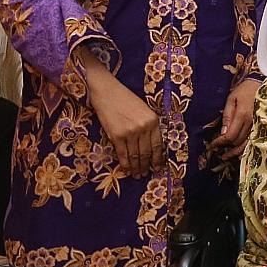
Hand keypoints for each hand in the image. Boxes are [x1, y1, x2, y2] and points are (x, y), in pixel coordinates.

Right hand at [81, 55, 164, 176]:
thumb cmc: (126, 100)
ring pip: (135, 155)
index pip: (158, 145)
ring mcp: (130, 132)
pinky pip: (123, 154)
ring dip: (136, 167)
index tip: (158, 167)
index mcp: (153, 121)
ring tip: (137, 174)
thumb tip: (151, 146)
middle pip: (147, 152)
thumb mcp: (145, 111)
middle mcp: (144, 128)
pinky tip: (127, 169)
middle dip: (147, 165)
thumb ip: (149, 126)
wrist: (108, 92)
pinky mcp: (117, 136)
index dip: (158, 159)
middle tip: (145, 174)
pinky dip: (125, 164)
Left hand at [210, 79, 259, 158]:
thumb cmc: (244, 90)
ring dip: (235, 151)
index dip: (220, 142)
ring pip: (246, 144)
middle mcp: (251, 123)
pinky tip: (239, 153)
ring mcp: (258, 125)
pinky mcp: (261, 126)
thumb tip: (223, 133)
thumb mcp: (231, 99)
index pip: (230, 135)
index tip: (212, 145)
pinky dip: (245, 148)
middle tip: (217, 150)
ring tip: (226, 156)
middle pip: (237, 141)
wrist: (261, 84)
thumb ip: (227, 116)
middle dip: (226, 147)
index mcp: (242, 115)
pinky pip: (253, 140)